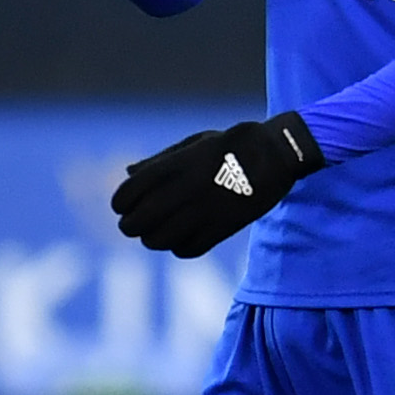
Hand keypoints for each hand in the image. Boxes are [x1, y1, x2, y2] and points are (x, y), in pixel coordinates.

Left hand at [111, 111, 324, 258]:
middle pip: (135, 224)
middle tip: (137, 224)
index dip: (120, 205)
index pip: (125, 195)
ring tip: (160, 232)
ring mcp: (201, 212)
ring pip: (157, 241)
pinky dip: (180, 247)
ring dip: (154, 239)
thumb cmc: (227, 146)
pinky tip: (184, 238)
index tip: (124, 207)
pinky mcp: (221, 229)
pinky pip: (186, 250)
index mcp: (171, 167)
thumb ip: (157, 162)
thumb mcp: (190, 144)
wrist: (274, 154)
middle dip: (131, 226)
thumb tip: (127, 173)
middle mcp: (182, 190)